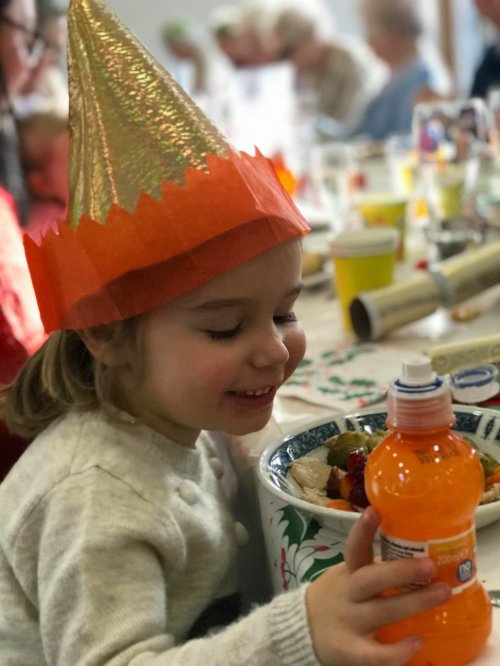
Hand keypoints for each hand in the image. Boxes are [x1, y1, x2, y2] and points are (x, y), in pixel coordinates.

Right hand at [305, 507, 450, 665]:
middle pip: (371, 579)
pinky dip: (396, 650)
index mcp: (349, 573)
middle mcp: (349, 594)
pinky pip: (374, 654)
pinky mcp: (350, 650)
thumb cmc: (338, 597)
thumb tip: (417, 551)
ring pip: (381, 611)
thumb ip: (374, 567)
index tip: (374, 511)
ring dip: (413, 603)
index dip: (363, 530)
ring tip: (442, 593)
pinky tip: (417, 642)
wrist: (302, 629)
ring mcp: (350, 622)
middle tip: (430, 564)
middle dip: (401, 571)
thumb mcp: (348, 576)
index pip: (354, 548)